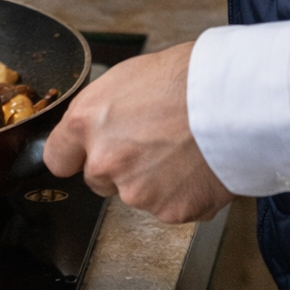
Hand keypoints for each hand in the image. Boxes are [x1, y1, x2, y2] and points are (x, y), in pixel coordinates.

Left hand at [44, 43, 233, 223]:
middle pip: (98, 178)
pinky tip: (196, 163)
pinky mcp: (169, 212)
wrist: (232, 99)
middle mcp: (105, 161)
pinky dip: (180, 191)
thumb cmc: (186, 78)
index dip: (72, 154)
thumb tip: (98, 128)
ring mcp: (136, 191)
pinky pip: (169, 205)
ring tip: (181, 146)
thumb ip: (102, 112)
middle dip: (118, 165)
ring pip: (135, 193)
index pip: (57, 157)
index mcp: (87, 122)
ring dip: (152, 178)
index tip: (80, 155)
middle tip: (151, 138)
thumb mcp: (127, 77)